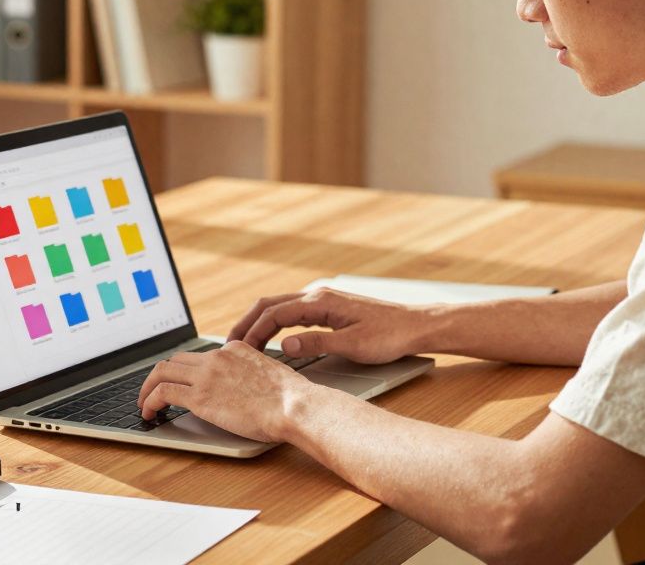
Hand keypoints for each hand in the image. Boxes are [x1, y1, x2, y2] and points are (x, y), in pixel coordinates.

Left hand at [136, 341, 314, 441]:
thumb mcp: (270, 374)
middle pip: (176, 360)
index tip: (182, 382)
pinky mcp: (199, 397)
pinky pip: (162, 393)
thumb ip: (252, 375)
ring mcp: (206, 375)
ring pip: (162, 372)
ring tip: (144, 403)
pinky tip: (149, 413)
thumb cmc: (291, 398)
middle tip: (154, 390)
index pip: (201, 356)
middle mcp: (217, 357)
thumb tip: (245, 391)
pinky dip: (149, 401)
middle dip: (161, 375)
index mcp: (235, 349)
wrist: (293, 405)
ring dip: (147, 387)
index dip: (187, 370)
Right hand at [226, 287, 424, 363]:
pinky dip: (275, 324)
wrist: (416, 325)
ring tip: (244, 343)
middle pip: (271, 304)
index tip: (237, 349)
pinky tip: (271, 338)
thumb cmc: (389, 335)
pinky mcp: (329, 308)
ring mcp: (323, 300)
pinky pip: (293, 313)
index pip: (275, 313)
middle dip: (248, 323)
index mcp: (321, 301)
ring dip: (260, 323)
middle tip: (228, 344)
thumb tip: (285, 346)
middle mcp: (318, 295)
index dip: (253, 331)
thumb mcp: (353, 345)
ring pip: (280, 307)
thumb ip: (317, 344)